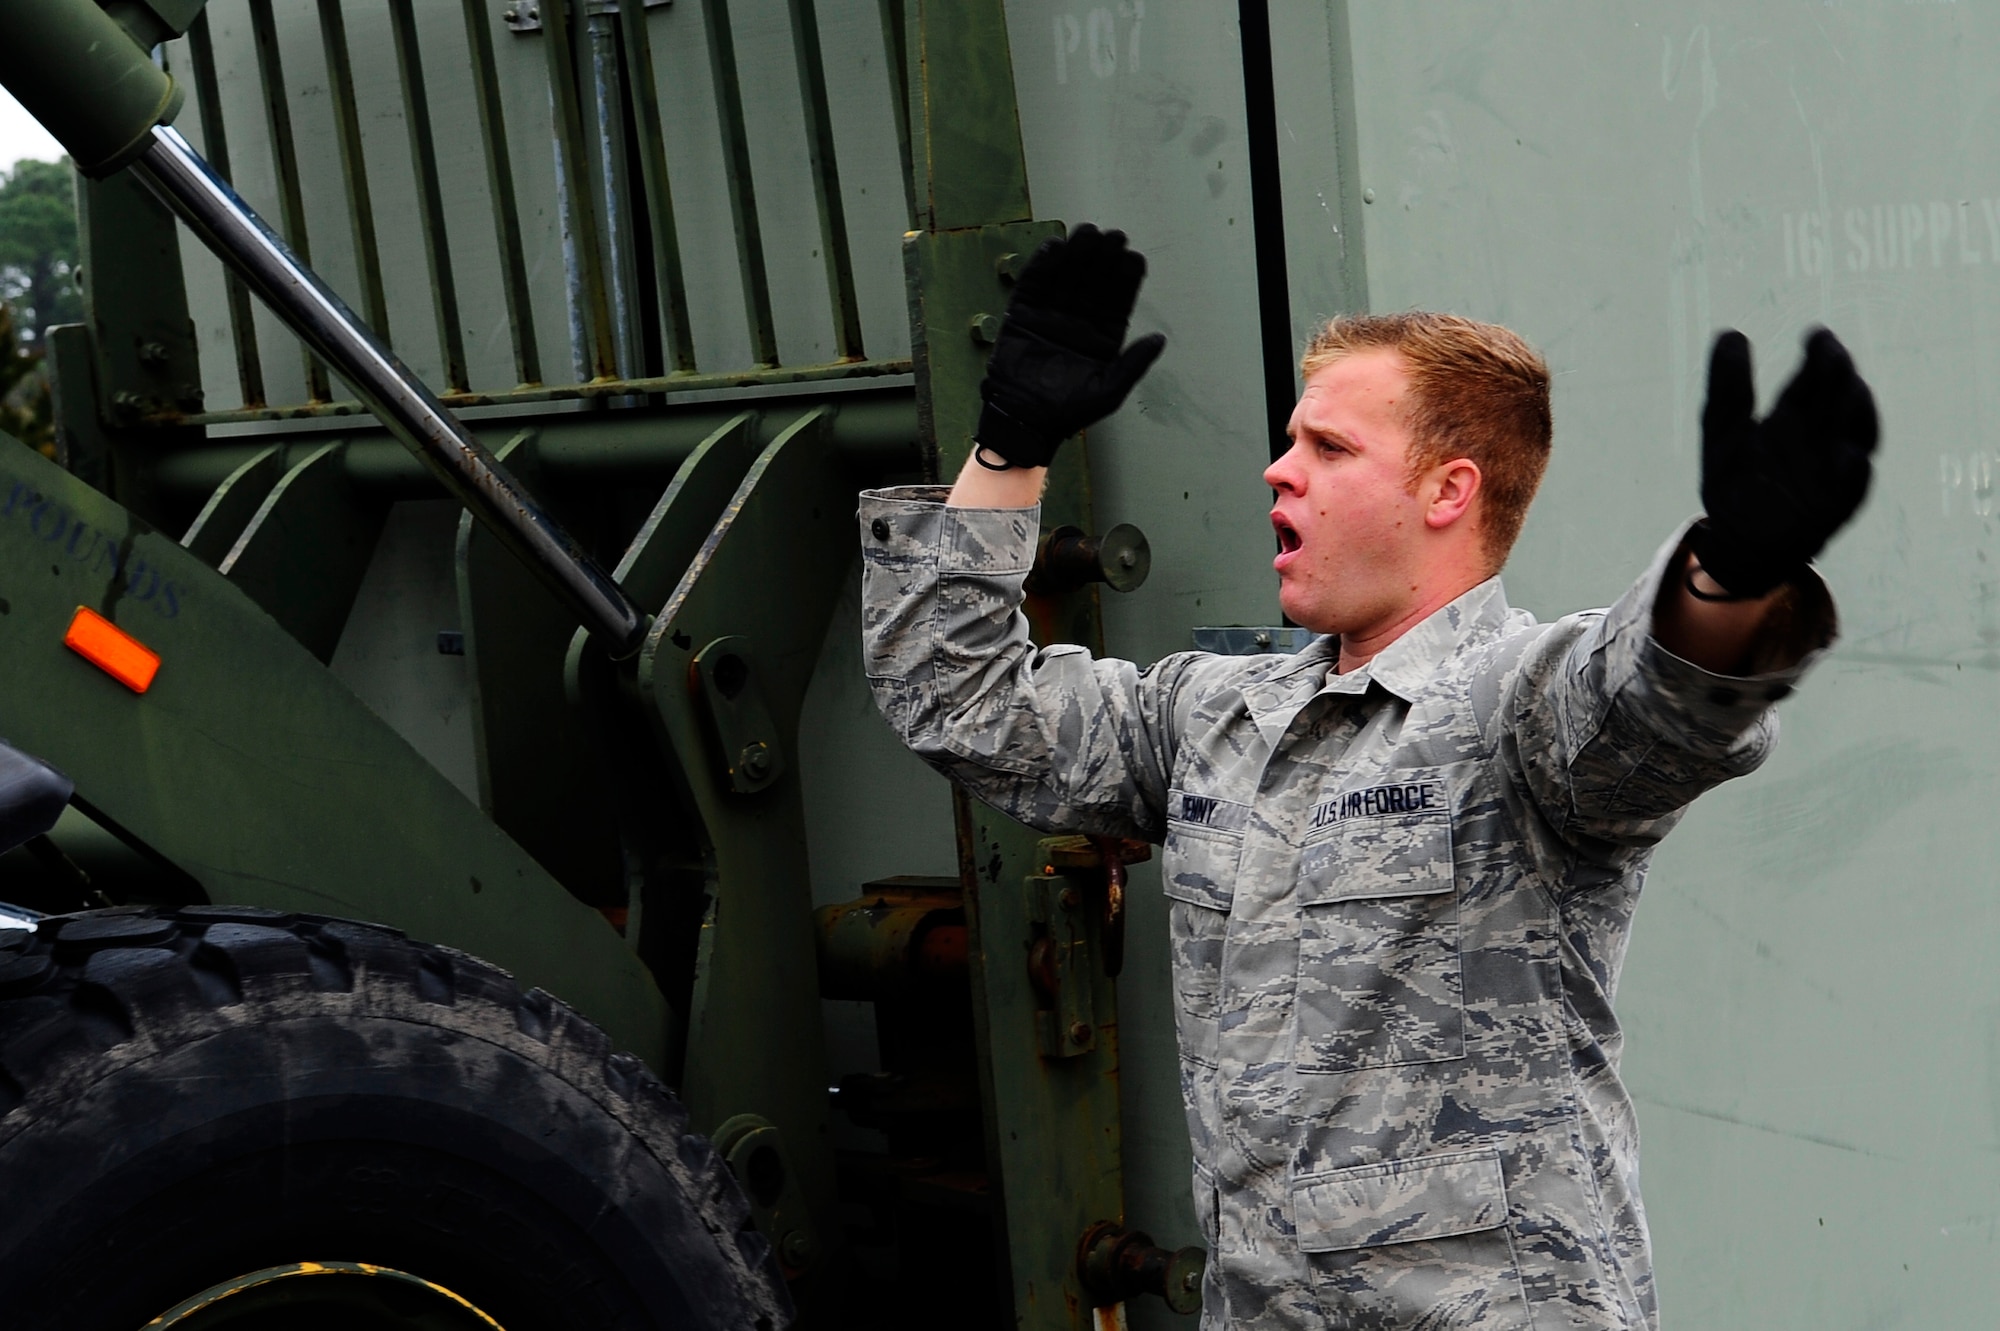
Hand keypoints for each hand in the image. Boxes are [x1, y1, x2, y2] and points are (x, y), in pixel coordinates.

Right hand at [974, 224, 1167, 468]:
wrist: (1023, 421)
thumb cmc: (1067, 413)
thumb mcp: (1109, 391)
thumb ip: (1134, 364)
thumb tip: (1160, 340)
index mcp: (1102, 337)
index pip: (1117, 300)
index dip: (1125, 277)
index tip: (1133, 256)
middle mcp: (1077, 322)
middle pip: (1092, 282)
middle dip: (1102, 258)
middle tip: (1111, 236)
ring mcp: (1050, 316)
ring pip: (1065, 277)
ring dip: (1076, 254)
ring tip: (1086, 233)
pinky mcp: (1023, 315)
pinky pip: (1033, 285)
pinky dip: (1042, 266)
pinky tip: (1054, 247)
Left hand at [1691, 327, 1878, 596]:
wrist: (1739, 541)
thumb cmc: (1735, 481)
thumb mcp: (1723, 431)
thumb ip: (1728, 388)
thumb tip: (1728, 333)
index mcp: (1796, 415)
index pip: (1815, 377)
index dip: (1820, 353)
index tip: (1814, 333)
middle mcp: (1822, 437)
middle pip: (1840, 398)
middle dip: (1840, 375)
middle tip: (1831, 353)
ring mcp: (1835, 469)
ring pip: (1859, 434)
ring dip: (1858, 413)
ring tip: (1851, 389)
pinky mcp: (1836, 505)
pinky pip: (1853, 489)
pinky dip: (1856, 475)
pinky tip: (1853, 460)